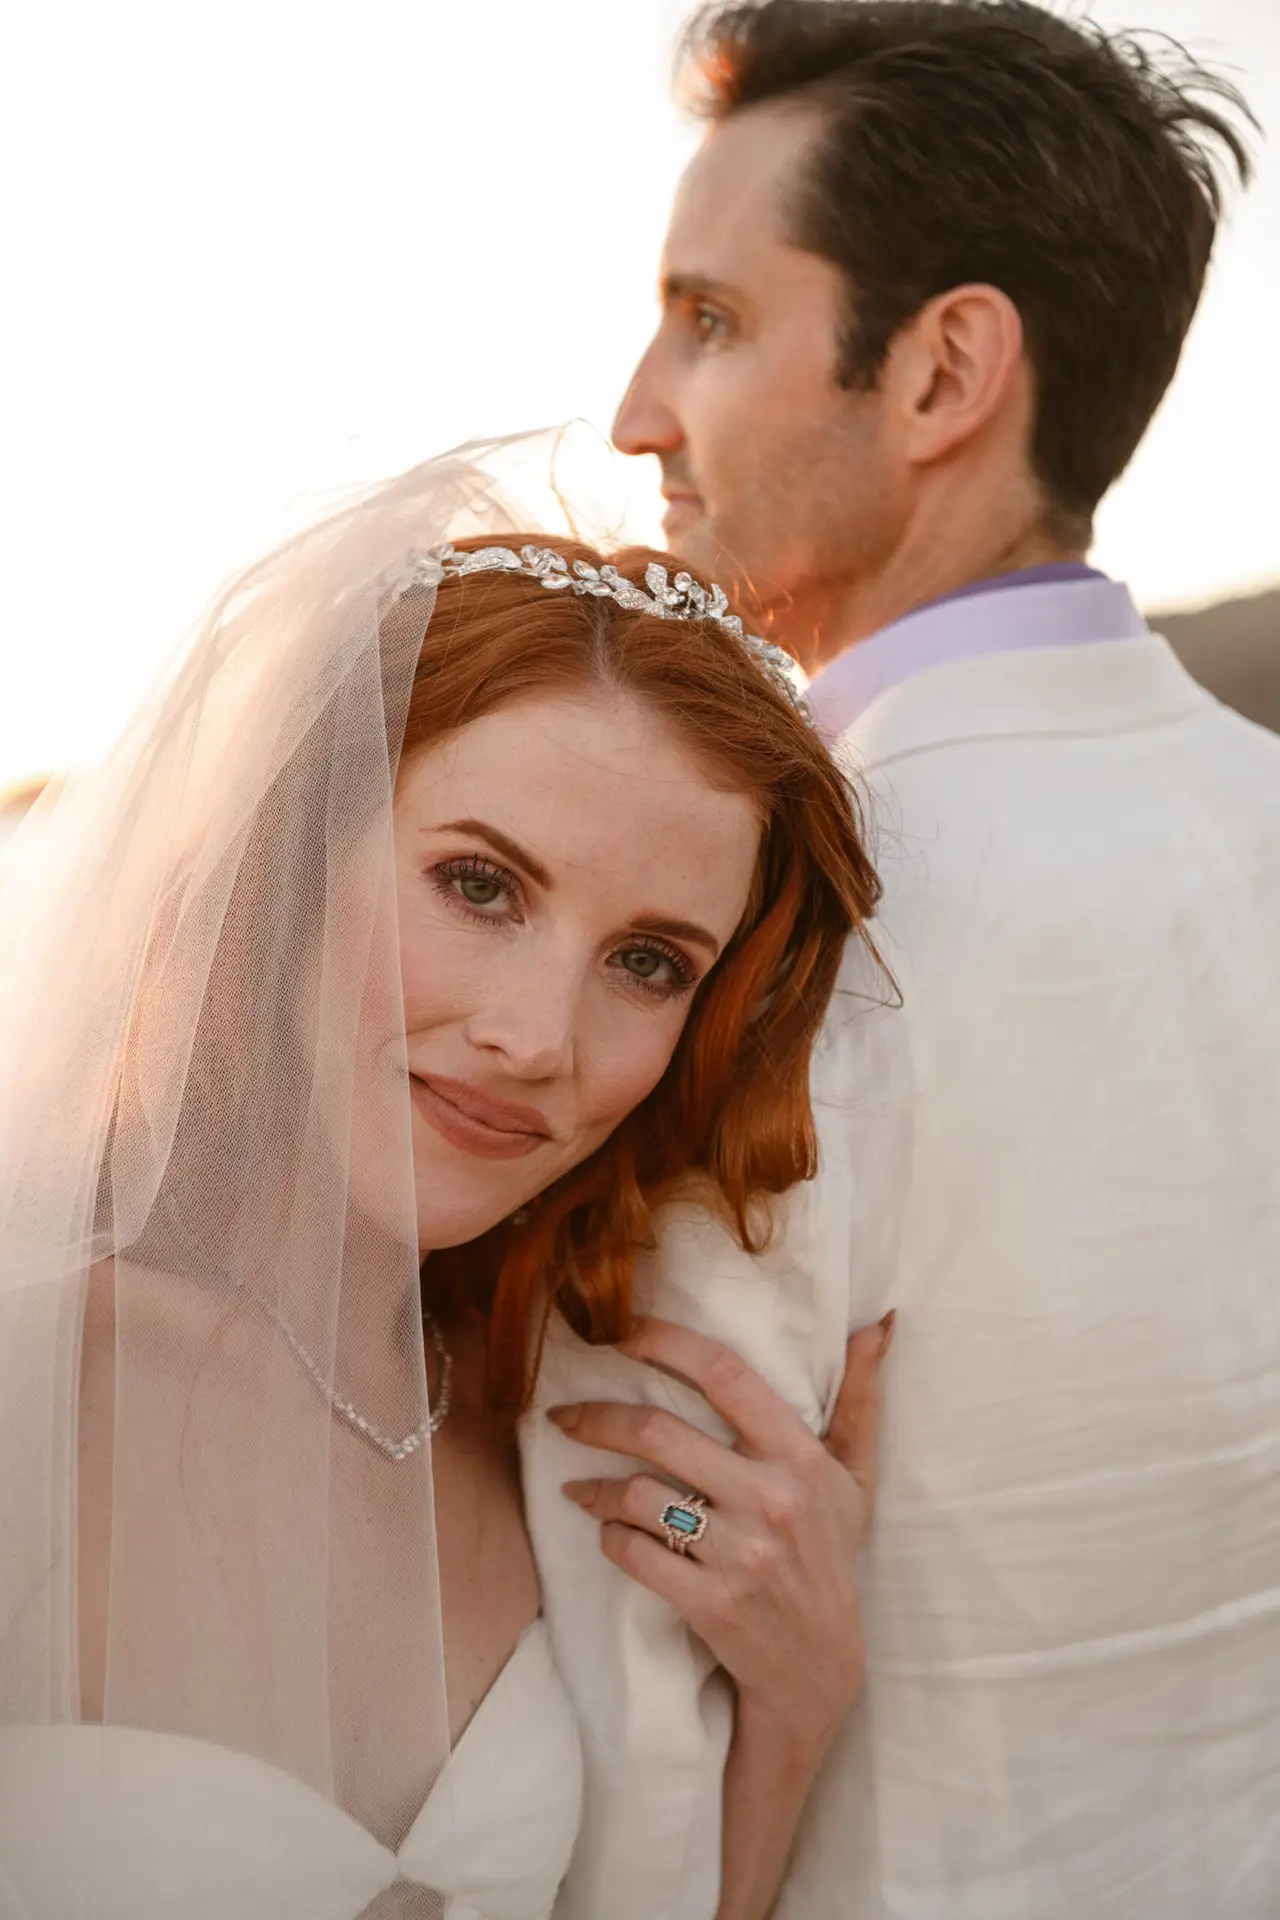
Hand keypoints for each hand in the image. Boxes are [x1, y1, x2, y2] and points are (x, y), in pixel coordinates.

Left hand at [550, 1312, 890, 1749]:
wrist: (819, 1670)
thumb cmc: (830, 1558)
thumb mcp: (854, 1479)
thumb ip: (859, 1399)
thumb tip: (879, 1323)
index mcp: (800, 1457)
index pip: (724, 1374)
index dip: (664, 1341)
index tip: (619, 1330)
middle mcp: (771, 1498)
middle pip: (659, 1431)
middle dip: (598, 1417)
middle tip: (564, 1416)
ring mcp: (741, 1555)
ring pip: (638, 1495)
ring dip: (595, 1489)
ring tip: (578, 1487)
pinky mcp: (711, 1604)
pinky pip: (635, 1553)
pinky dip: (610, 1538)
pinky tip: (608, 1533)